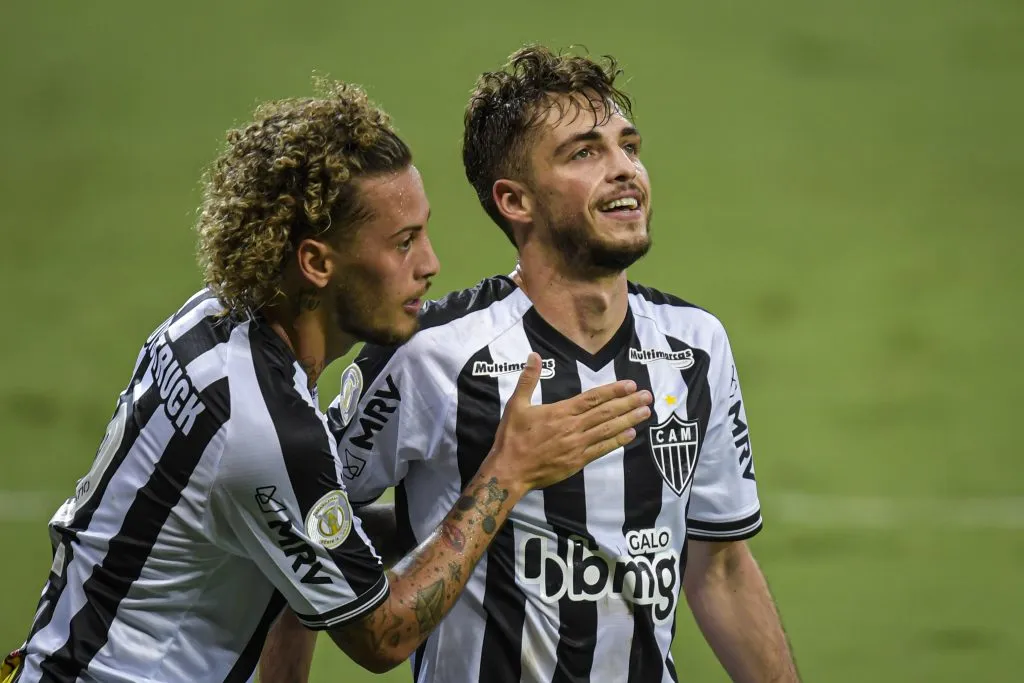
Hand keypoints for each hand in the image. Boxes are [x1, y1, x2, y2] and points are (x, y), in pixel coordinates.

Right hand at [485, 353, 651, 493]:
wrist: (510, 471)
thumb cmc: (512, 438)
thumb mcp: (516, 405)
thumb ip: (528, 380)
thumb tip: (534, 355)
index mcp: (561, 412)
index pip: (593, 398)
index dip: (614, 391)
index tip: (630, 385)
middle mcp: (573, 427)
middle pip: (606, 412)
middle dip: (628, 403)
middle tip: (647, 396)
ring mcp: (577, 446)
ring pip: (608, 430)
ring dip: (629, 420)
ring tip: (646, 413)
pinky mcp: (578, 462)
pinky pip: (602, 449)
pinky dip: (617, 442)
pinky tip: (631, 435)